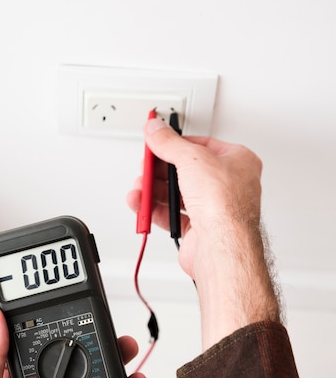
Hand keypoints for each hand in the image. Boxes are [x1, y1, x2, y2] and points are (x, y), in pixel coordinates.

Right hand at [127, 119, 280, 348]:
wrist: (222, 246)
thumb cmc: (225, 205)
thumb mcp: (193, 159)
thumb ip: (169, 143)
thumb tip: (156, 130)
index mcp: (237, 162)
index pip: (201, 146)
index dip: (176, 144)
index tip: (156, 141)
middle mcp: (228, 185)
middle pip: (185, 171)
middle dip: (159, 171)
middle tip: (144, 168)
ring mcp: (213, 209)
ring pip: (176, 194)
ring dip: (153, 191)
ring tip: (139, 189)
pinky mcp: (199, 229)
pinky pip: (172, 215)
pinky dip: (155, 210)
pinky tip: (142, 205)